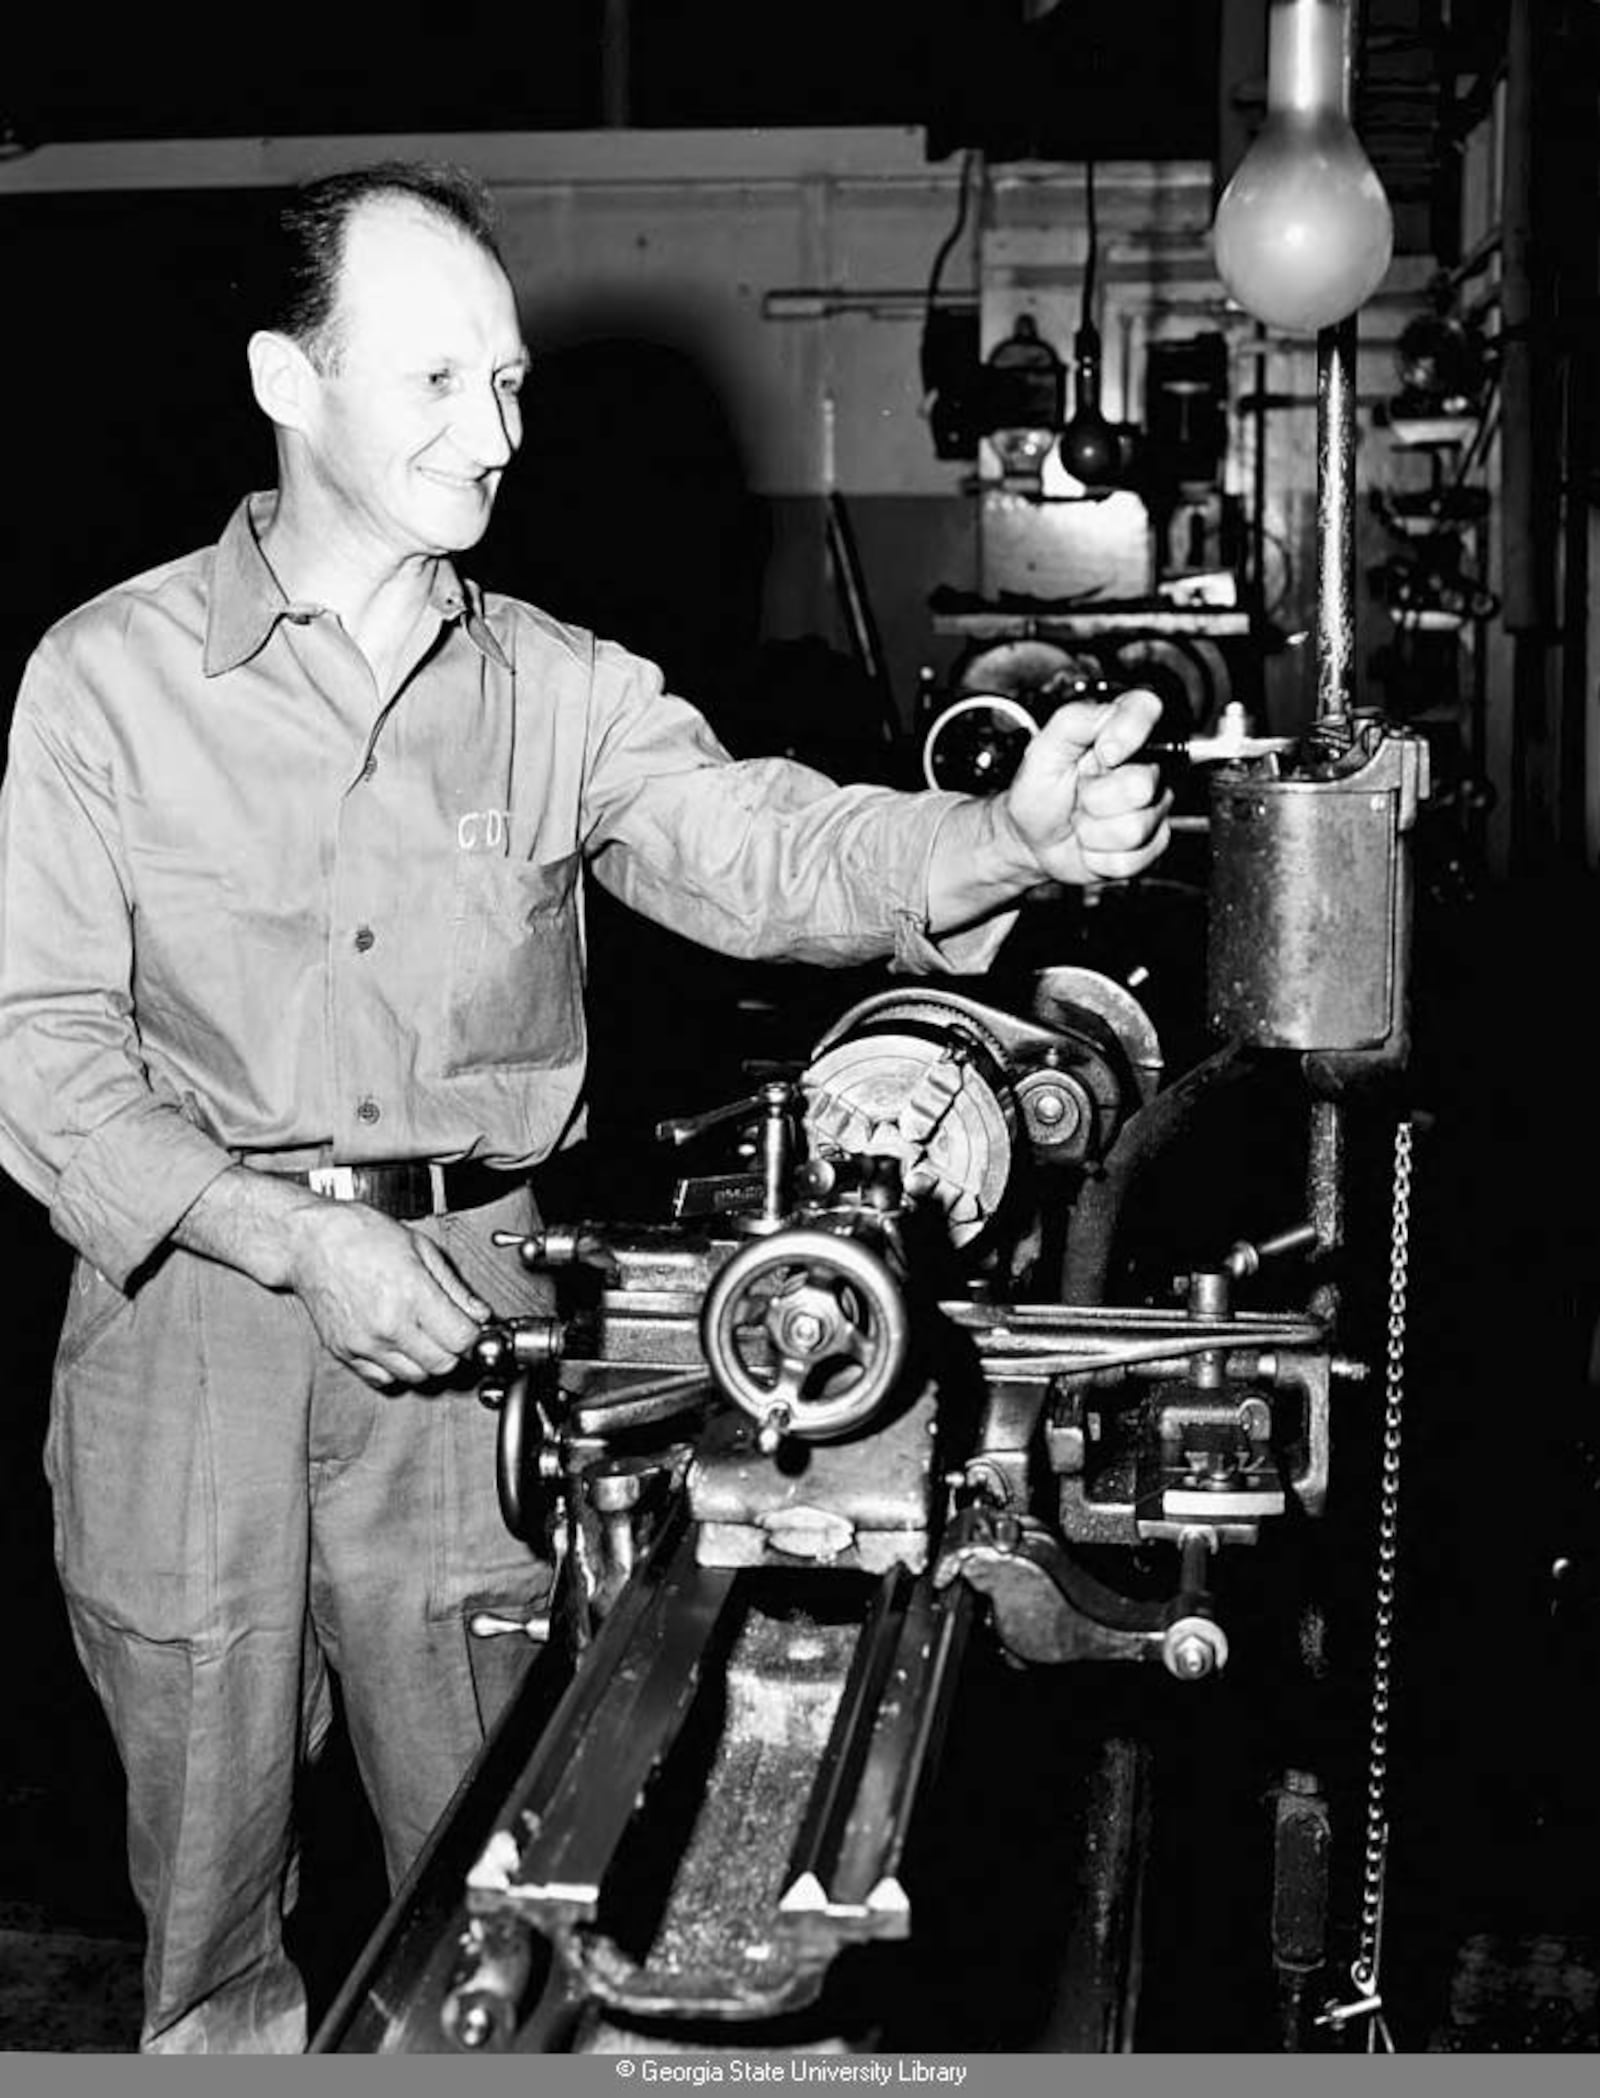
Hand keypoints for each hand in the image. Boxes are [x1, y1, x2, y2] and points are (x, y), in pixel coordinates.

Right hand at [282, 1200, 490, 1387]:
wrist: (309, 1242)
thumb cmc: (360, 1235)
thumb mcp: (420, 1248)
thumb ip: (454, 1288)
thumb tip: (479, 1314)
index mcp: (411, 1295)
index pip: (461, 1341)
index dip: (474, 1336)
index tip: (472, 1328)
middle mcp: (388, 1325)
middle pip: (442, 1365)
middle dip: (453, 1350)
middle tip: (449, 1330)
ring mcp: (364, 1343)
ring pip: (414, 1377)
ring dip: (425, 1361)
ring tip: (420, 1334)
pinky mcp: (344, 1353)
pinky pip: (382, 1379)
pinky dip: (396, 1367)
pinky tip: (396, 1343)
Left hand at [1001, 686, 1170, 886]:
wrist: (1033, 839)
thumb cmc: (1040, 791)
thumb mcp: (1042, 750)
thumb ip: (1074, 721)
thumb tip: (1110, 716)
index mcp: (1121, 733)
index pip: (1148, 709)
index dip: (1129, 732)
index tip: (1105, 752)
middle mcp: (1145, 767)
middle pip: (1143, 785)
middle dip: (1096, 798)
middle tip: (1081, 795)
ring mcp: (1152, 807)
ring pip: (1134, 828)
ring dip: (1093, 831)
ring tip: (1084, 819)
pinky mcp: (1152, 844)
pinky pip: (1130, 859)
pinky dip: (1098, 857)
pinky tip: (1093, 843)